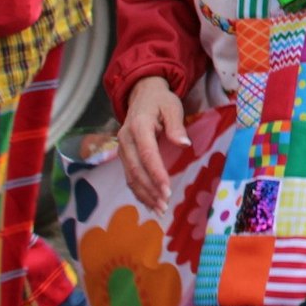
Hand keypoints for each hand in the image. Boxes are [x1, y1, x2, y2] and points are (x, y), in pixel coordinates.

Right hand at [120, 76, 189, 212]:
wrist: (142, 95)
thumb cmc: (160, 101)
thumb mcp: (172, 106)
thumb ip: (176, 125)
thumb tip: (184, 144)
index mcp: (138, 126)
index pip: (147, 154)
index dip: (156, 174)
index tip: (167, 190)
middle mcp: (125, 140)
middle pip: (136, 170)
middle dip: (150, 190)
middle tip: (165, 204)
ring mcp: (122, 149)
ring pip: (130, 176)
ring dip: (144, 195)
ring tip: (159, 209)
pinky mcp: (124, 155)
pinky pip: (129, 176)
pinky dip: (138, 191)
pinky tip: (149, 203)